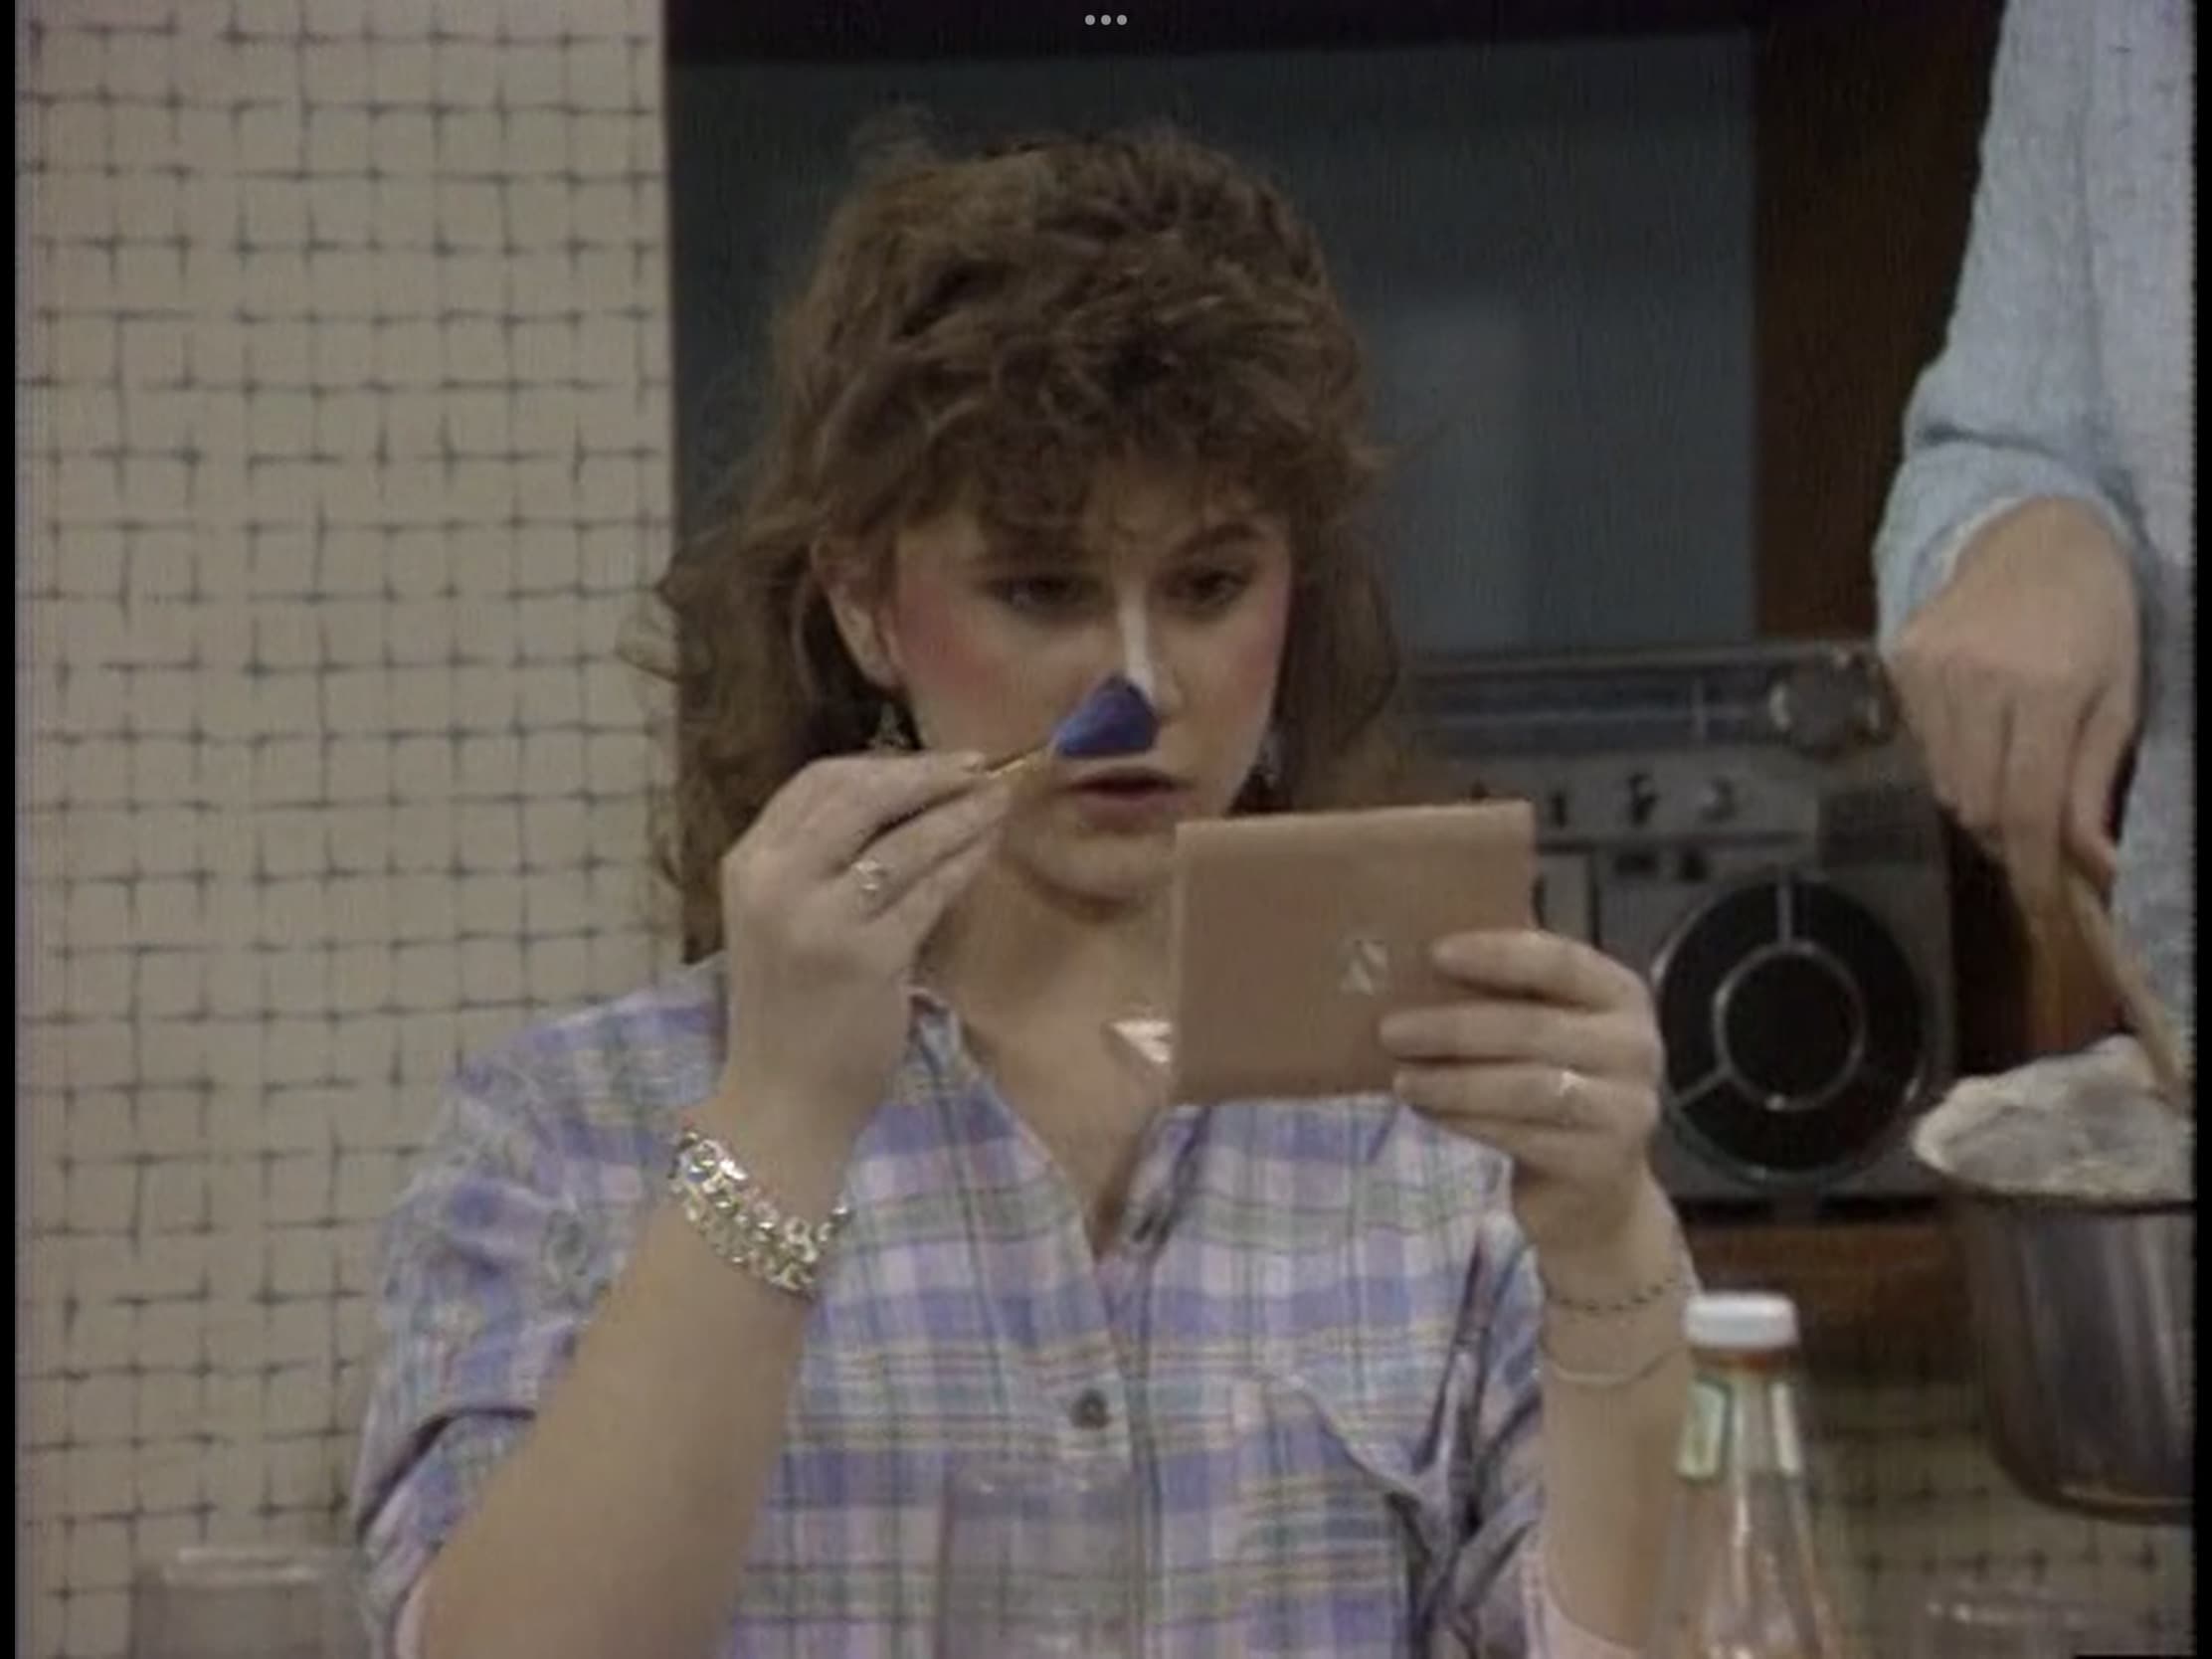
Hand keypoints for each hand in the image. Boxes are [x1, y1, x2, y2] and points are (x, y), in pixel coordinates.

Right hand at [714, 750, 1010, 1150]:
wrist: (781, 1098)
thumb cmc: (788, 1010)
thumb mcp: (782, 920)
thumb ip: (819, 862)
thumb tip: (903, 800)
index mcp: (749, 864)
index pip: (817, 783)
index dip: (883, 763)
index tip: (932, 762)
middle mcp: (777, 881)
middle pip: (862, 797)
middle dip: (928, 776)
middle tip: (978, 766)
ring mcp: (821, 919)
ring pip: (905, 842)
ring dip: (960, 814)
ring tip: (999, 799)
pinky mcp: (868, 957)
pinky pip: (929, 892)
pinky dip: (963, 862)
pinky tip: (987, 848)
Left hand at [1380, 929, 1664, 1263]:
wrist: (1596, 1189)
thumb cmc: (1556, 1083)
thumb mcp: (1547, 1029)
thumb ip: (1507, 993)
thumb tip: (1415, 960)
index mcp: (1620, 996)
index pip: (1562, 962)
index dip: (1498, 955)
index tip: (1434, 953)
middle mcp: (1634, 1047)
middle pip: (1534, 1028)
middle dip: (1454, 1028)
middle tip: (1390, 1030)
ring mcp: (1625, 1108)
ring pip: (1526, 1086)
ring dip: (1453, 1082)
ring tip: (1402, 1080)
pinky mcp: (1600, 1162)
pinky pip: (1521, 1135)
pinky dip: (1466, 1120)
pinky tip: (1427, 1111)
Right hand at [1886, 498, 2139, 907]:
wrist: (2029, 531)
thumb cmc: (2096, 612)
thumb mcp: (2122, 691)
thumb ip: (2098, 777)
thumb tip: (2092, 863)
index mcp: (2049, 687)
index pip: (2028, 808)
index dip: (2033, 870)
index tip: (2043, 909)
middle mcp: (1979, 680)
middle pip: (1978, 804)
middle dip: (2008, 834)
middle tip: (2035, 833)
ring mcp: (1928, 670)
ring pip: (1943, 782)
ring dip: (1978, 795)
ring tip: (2008, 769)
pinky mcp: (1896, 661)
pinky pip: (1917, 744)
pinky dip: (1950, 755)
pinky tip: (1977, 726)